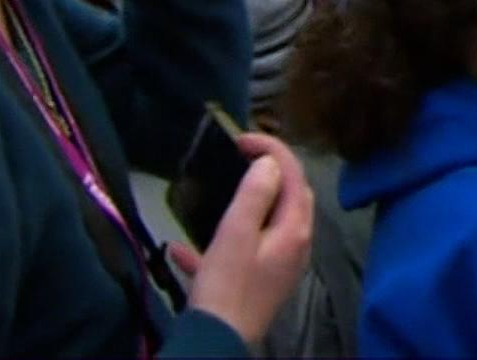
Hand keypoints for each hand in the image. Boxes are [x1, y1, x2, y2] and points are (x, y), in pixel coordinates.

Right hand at [170, 132, 313, 347]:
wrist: (215, 342)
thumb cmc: (227, 286)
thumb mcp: (236, 233)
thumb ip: (255, 194)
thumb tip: (270, 163)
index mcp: (294, 230)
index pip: (294, 175)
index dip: (272, 149)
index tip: (242, 138)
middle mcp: (295, 246)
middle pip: (289, 196)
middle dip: (269, 170)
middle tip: (238, 156)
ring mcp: (278, 266)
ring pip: (267, 224)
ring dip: (246, 204)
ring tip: (221, 190)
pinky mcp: (258, 284)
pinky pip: (242, 253)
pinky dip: (218, 244)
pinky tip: (182, 250)